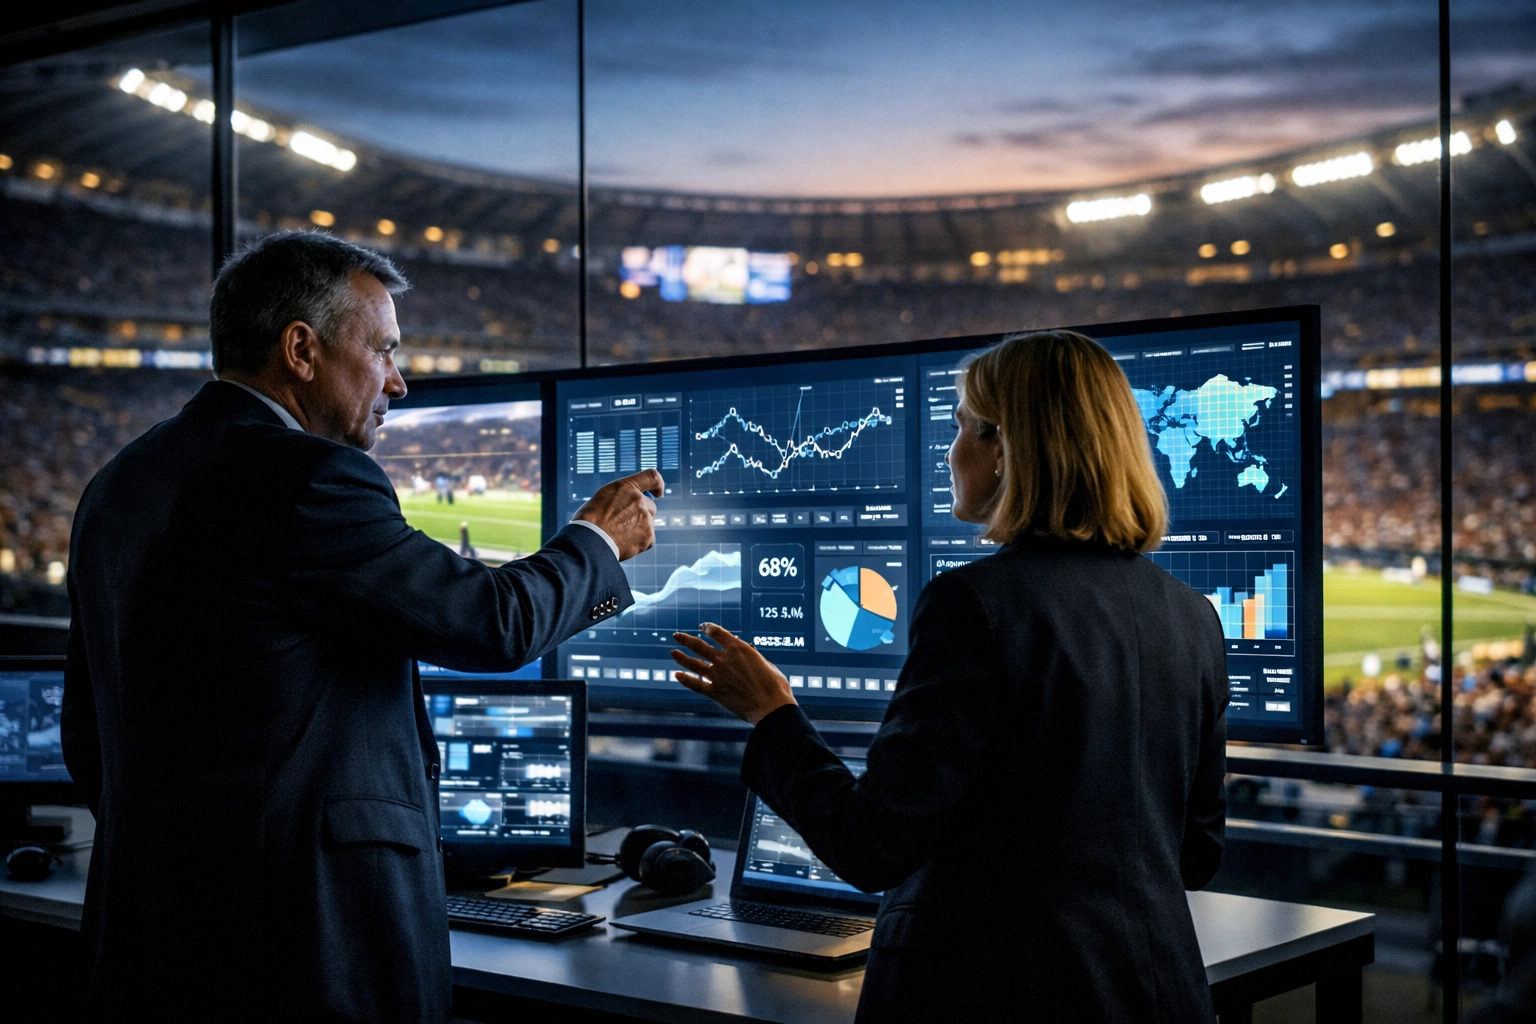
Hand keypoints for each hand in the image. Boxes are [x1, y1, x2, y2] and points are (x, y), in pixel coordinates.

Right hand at [574, 470, 661, 559]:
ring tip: (618, 535)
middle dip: (641, 513)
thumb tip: (629, 503)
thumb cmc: (589, 521)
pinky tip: (623, 543)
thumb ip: (621, 497)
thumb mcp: (603, 497)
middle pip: (650, 506)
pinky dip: (638, 542)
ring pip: (648, 523)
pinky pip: (648, 539)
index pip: (652, 477)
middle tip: (624, 523)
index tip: (657, 492)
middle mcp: (639, 501)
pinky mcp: (648, 537)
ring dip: (638, 528)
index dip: (657, 485)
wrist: (589, 542)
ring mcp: (645, 519)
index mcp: (626, 487)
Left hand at [670, 623, 796, 724]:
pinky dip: (685, 679)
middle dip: (686, 640)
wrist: (771, 707)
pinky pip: (696, 684)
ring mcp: (718, 676)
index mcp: (739, 648)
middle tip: (677, 635)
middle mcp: (724, 659)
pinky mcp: (715, 692)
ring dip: (681, 657)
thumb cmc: (775, 685)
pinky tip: (677, 675)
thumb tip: (748, 652)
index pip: (717, 632)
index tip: (703, 627)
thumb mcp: (766, 663)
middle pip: (700, 646)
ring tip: (672, 652)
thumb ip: (752, 657)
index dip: (708, 628)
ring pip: (694, 663)